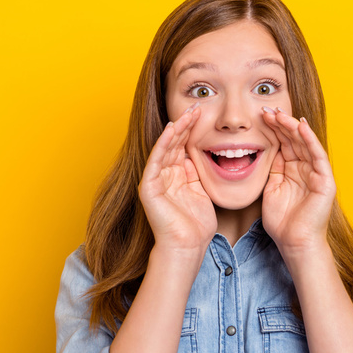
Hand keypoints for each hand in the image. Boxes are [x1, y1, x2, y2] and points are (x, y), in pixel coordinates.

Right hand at [138, 103, 216, 269]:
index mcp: (177, 175)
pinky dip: (163, 144)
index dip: (193, 129)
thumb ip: (200, 172)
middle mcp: (164, 174)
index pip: (184, 145)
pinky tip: (171, 131)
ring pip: (165, 147)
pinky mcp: (148, 186)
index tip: (204, 112)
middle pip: (174, 143)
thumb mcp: (203, 191)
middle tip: (197, 106)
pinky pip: (156, 160)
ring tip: (186, 114)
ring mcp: (154, 179)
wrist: (187, 246)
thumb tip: (203, 154)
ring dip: (175, 129)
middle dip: (185, 124)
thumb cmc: (197, 224)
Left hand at [261, 107, 335, 265]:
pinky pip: (318, 156)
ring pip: (305, 144)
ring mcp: (317, 174)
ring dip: (293, 127)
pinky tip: (300, 127)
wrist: (295, 243)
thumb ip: (271, 170)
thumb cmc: (283, 222)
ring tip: (280, 114)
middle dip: (281, 123)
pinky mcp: (326, 181)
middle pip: (294, 140)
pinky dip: (310, 140)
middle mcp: (306, 169)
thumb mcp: (271, 189)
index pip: (284, 144)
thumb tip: (266, 151)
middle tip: (267, 109)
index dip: (273, 129)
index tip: (259, 116)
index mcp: (293, 170)